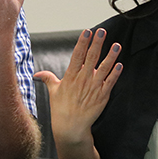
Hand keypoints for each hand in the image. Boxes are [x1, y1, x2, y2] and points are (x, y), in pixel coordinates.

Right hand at [35, 29, 122, 146]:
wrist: (71, 127)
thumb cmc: (61, 110)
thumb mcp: (53, 92)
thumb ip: (48, 79)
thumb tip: (38, 74)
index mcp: (71, 77)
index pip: (77, 56)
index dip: (82, 43)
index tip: (87, 32)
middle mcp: (83, 80)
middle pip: (91, 58)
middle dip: (97, 43)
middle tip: (102, 31)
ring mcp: (94, 88)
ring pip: (104, 68)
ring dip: (111, 56)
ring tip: (116, 45)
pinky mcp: (102, 96)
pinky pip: (110, 82)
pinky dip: (115, 73)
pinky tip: (120, 64)